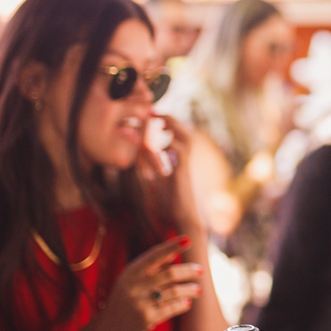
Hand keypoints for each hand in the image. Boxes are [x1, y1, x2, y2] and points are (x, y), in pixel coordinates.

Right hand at [95, 236, 203, 330]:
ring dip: (190, 289)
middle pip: (170, 273)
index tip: (188, 240)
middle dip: (189, 270)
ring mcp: (140, 303)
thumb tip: (174, 252)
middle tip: (201, 270)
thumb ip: (150, 267)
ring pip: (174, 291)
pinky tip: (188, 302)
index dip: (172, 246)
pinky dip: (183, 304)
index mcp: (131, 272)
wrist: (108, 328)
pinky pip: (172, 308)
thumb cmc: (124, 299)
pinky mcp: (146, 318)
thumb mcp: (130, 279)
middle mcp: (135, 286)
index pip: (154, 255)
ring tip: (198, 290)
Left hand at [139, 114, 200, 233]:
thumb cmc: (172, 205)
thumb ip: (155, 167)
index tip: (154, 116)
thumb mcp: (159, 182)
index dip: (168, 124)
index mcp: (179, 162)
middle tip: (155, 112)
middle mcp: (185, 162)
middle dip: (171, 119)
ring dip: (174, 127)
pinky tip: (158, 142)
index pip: (177, 136)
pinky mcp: (183, 174)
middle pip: (185, 132)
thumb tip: (145, 153)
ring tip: (160, 121)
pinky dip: (168, 144)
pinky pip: (178, 153)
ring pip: (186, 138)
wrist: (183, 219)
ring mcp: (186, 166)